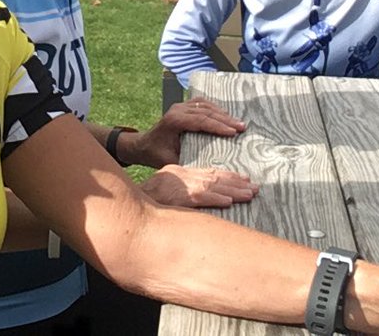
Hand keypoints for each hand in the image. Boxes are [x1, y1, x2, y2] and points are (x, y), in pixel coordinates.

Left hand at [128, 99, 245, 167]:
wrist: (143, 145)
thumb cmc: (156, 155)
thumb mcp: (170, 161)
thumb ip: (186, 161)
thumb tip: (208, 168)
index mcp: (173, 121)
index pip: (200, 120)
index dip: (218, 126)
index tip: (233, 133)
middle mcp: (177, 110)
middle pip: (205, 111)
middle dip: (225, 120)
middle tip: (242, 127)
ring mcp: (180, 106)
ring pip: (205, 105)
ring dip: (223, 114)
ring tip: (238, 123)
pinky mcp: (183, 106)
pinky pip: (202, 103)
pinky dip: (215, 109)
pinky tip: (226, 116)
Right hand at [140, 164, 256, 207]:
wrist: (124, 205)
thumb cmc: (144, 202)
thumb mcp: (165, 191)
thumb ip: (183, 194)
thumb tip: (204, 200)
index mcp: (178, 173)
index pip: (207, 172)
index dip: (228, 176)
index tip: (245, 180)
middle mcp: (180, 176)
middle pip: (213, 177)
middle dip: (236, 183)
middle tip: (255, 187)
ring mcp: (177, 186)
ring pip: (211, 186)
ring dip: (233, 190)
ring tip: (250, 194)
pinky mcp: (175, 197)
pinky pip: (199, 197)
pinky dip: (215, 198)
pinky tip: (229, 201)